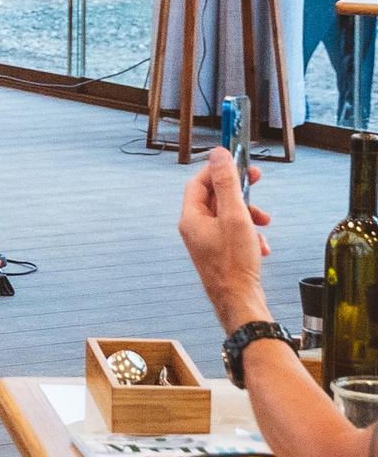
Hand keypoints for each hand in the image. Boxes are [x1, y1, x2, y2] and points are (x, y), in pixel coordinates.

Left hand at [178, 146, 272, 330]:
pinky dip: (250, 236)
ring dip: (249, 216)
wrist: (240, 301)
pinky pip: (236, 235)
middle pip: (215, 198)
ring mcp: (207, 243)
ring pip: (229, 217)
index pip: (199, 183)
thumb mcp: (235, 216)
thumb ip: (227, 184)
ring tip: (265, 223)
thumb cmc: (235, 263)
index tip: (239, 163)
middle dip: (239, 192)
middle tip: (257, 180)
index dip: (218, 170)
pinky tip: (261, 248)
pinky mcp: (221, 254)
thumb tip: (218, 155)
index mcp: (191, 218)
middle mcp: (195, 229)